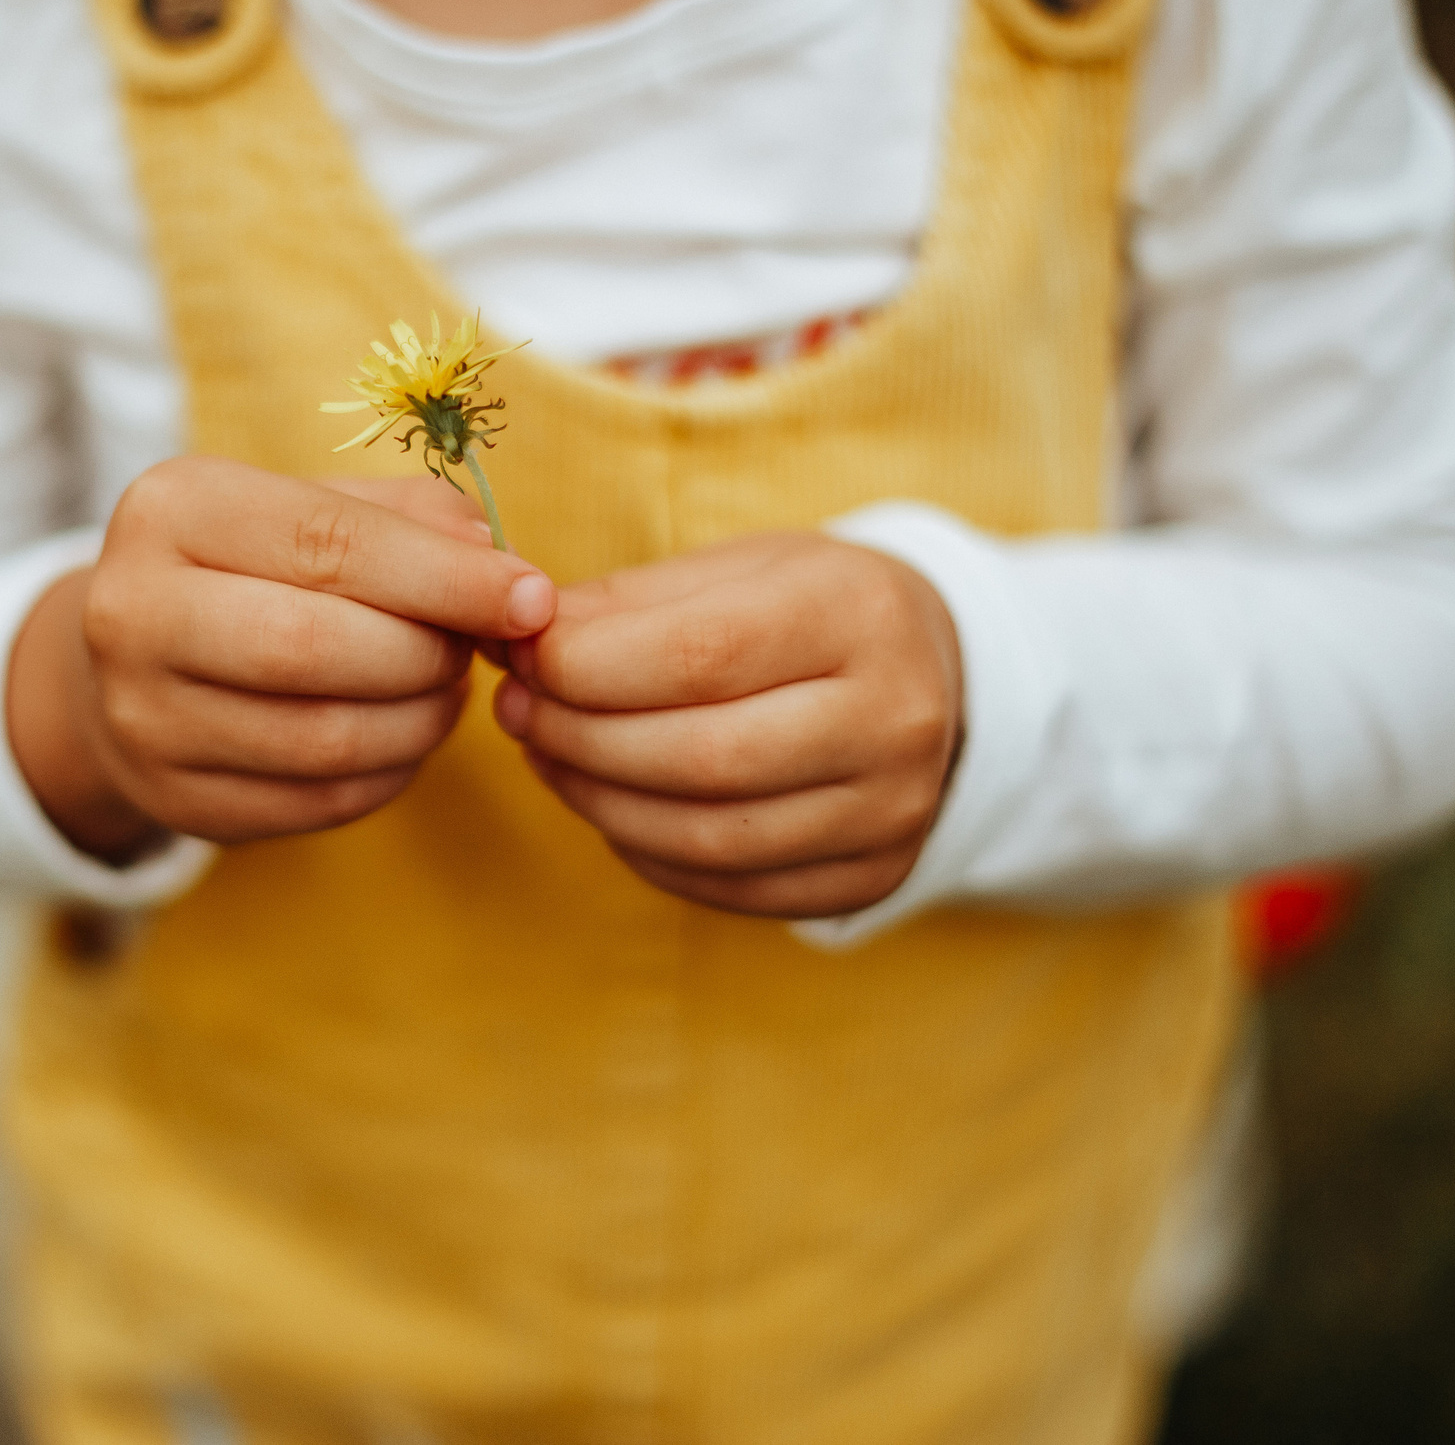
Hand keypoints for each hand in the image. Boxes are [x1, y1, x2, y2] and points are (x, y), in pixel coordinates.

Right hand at [8, 456, 554, 860]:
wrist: (137, 657)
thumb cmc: (254, 564)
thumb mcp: (313, 505)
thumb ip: (414, 520)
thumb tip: (506, 573)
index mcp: (173, 509)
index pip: (328, 544)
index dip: (445, 578)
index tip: (532, 601)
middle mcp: (132, 611)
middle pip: (317, 648)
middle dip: (428, 653)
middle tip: (473, 650)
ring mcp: (142, 717)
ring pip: (326, 739)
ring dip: (421, 721)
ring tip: (445, 691)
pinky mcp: (174, 797)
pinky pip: (319, 801)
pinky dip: (390, 773)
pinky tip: (401, 736)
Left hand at [493, 532, 961, 919]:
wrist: (940, 675)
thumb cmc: (812, 609)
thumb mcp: (739, 568)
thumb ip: (630, 604)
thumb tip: (515, 638)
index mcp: (860, 613)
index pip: (702, 656)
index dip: (588, 668)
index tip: (522, 659)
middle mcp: (895, 718)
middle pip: (704, 756)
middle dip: (582, 739)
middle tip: (519, 714)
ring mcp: (893, 811)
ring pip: (710, 835)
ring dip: (600, 801)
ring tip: (549, 758)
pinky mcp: (874, 877)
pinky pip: (731, 886)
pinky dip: (649, 853)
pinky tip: (612, 807)